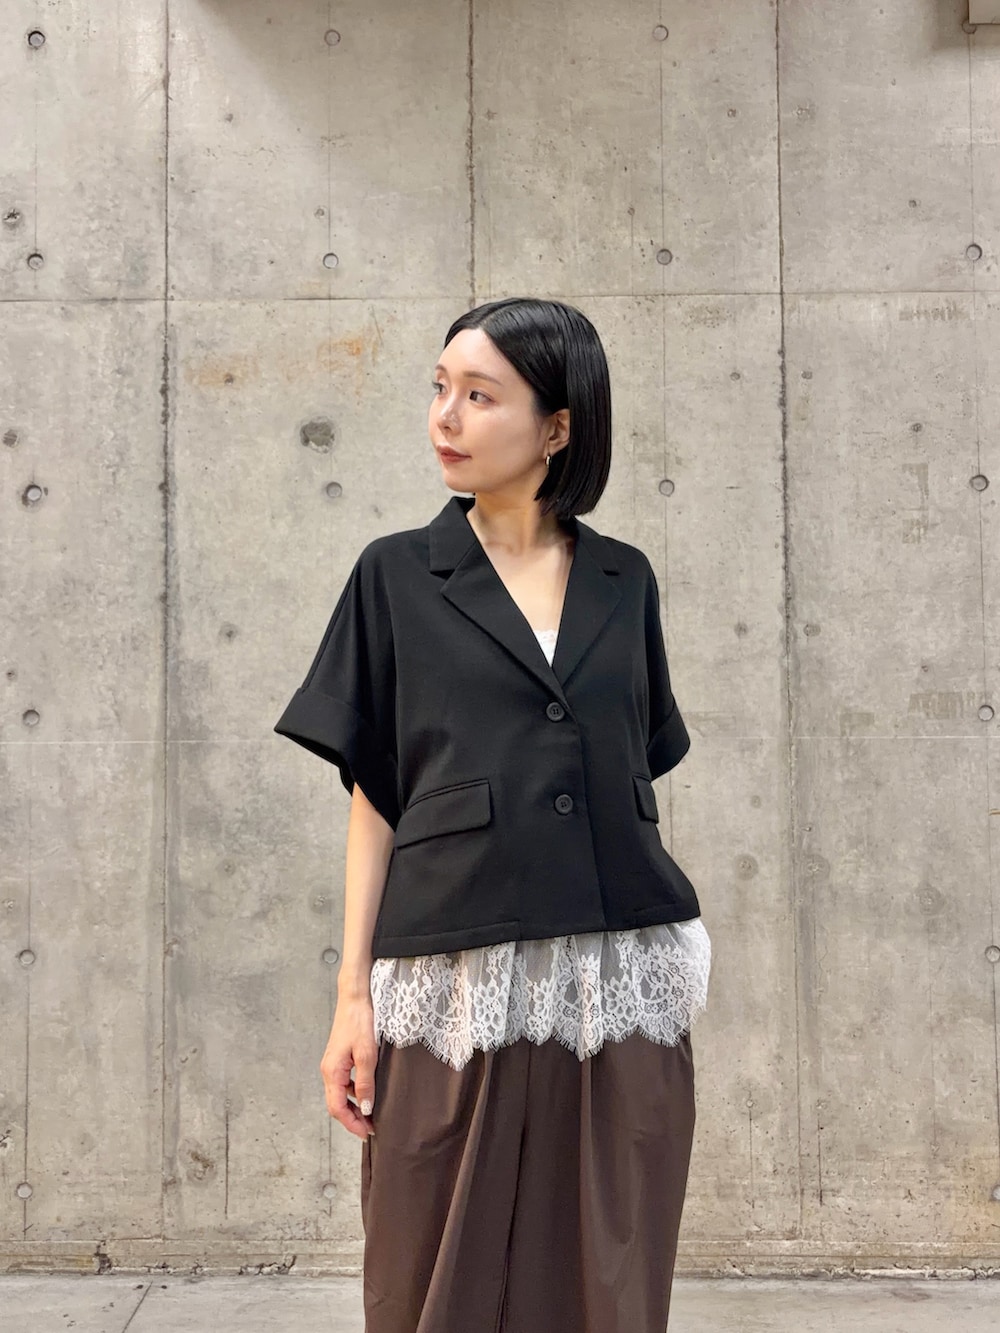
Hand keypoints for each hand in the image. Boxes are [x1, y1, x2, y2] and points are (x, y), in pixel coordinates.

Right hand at [320, 994, 377, 1139]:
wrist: (354, 998)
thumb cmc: (360, 1023)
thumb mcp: (367, 1055)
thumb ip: (366, 1083)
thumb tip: (366, 1108)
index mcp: (332, 1072)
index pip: (337, 1109)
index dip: (351, 1124)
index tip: (367, 1133)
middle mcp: (328, 1071)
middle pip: (336, 1104)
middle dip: (353, 1119)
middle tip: (371, 1128)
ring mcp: (332, 1065)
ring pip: (340, 1095)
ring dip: (354, 1107)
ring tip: (371, 1115)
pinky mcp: (339, 1059)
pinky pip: (344, 1083)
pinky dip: (354, 1094)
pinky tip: (367, 1093)